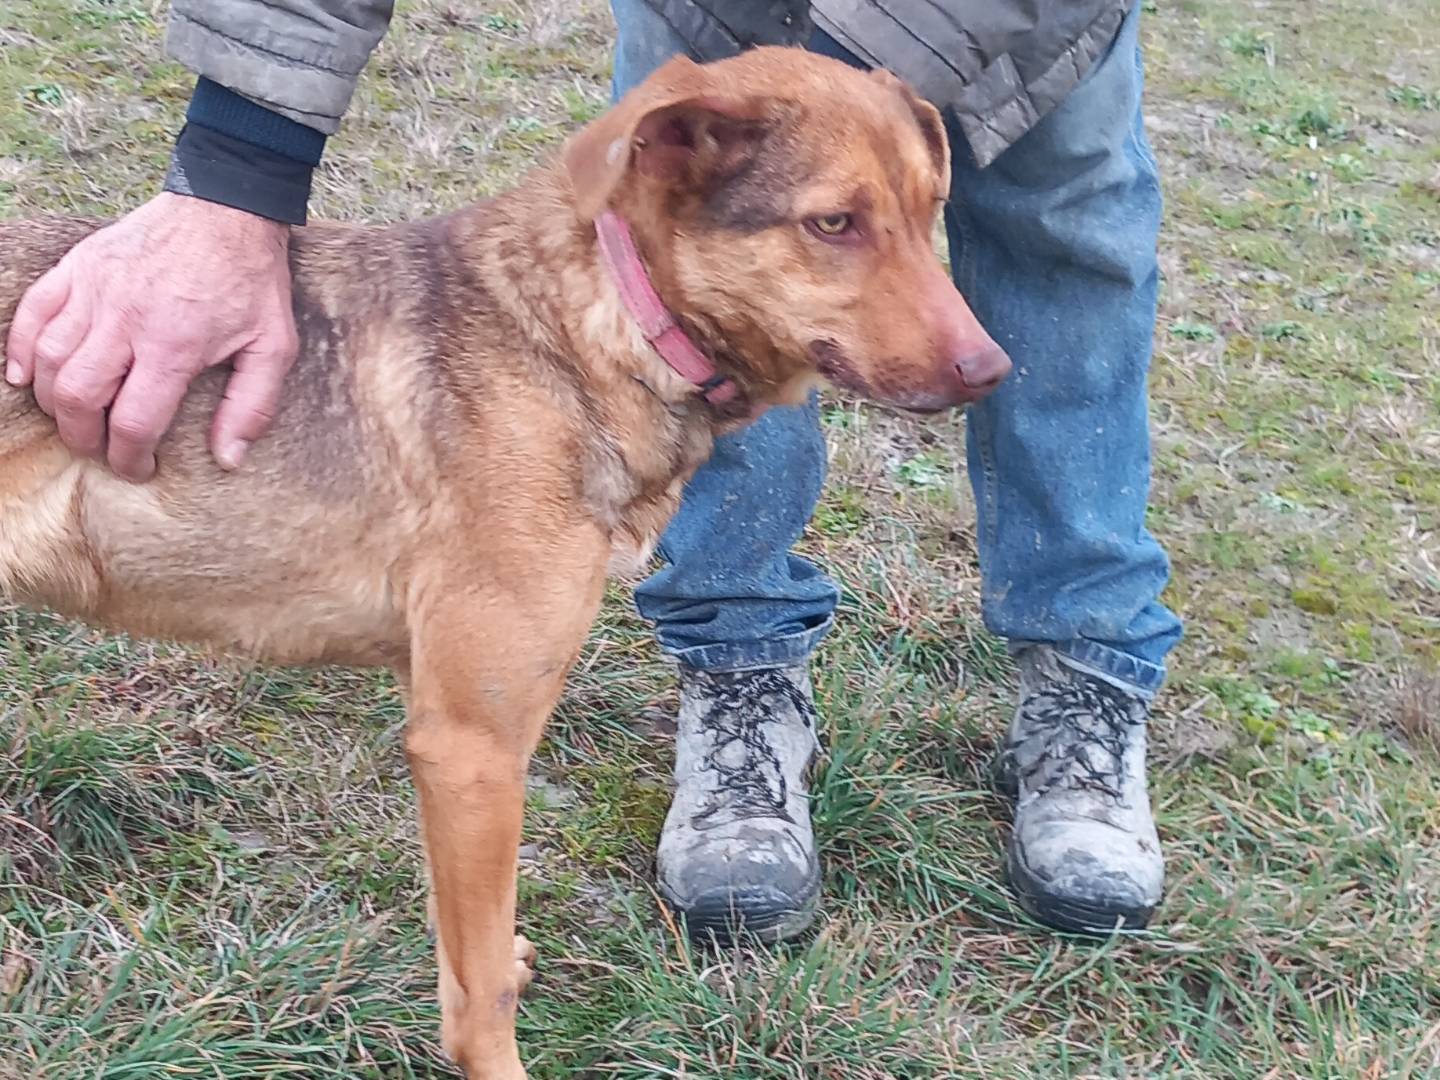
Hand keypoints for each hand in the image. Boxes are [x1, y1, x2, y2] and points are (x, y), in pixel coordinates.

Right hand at [4, 192, 297, 481]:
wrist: (227, 208)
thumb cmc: (252, 280)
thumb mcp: (274, 346)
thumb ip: (252, 405)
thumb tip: (229, 458)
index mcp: (173, 346)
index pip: (133, 421)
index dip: (129, 457)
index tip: (138, 468)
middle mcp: (125, 320)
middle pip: (78, 397)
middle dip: (83, 436)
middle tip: (100, 449)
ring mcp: (95, 290)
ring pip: (48, 359)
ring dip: (53, 400)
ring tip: (74, 418)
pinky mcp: (78, 267)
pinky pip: (32, 313)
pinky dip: (20, 348)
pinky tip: (24, 376)